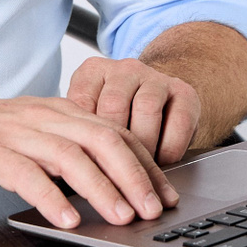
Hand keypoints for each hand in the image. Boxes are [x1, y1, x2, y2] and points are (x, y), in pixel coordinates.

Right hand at [0, 96, 178, 229]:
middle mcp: (40, 117)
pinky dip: (52, 198)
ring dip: (101, 189)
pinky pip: (26, 175)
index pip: (113, 132)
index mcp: (57, 111)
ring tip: (121, 217)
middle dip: (134, 175)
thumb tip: (114, 180)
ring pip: (69, 156)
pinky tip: (68, 220)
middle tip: (153, 208)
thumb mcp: (31, 136)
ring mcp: (13, 133)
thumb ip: (68, 150)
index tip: (165, 193)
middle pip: (100, 140)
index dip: (144, 163)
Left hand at [65, 56, 200, 166]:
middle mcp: (124, 70)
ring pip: (146, 110)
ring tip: (137, 174)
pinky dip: (169, 149)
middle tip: (113, 177)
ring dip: (142, 148)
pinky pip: (179, 122)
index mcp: (93, 72)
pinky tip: (161, 162)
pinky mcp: (184, 92)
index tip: (83, 167)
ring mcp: (155, 78)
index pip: (81, 102)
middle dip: (114, 148)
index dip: (83, 139)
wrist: (162, 101)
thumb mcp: (90, 117)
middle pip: (114, 106)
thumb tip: (61, 175)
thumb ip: (78, 133)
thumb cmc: (117, 118)